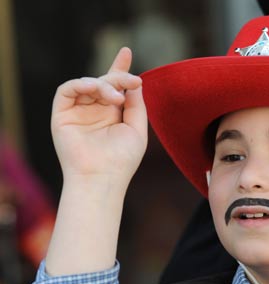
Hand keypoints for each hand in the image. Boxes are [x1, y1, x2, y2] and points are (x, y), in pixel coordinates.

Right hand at [51, 47, 147, 184]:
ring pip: (88, 84)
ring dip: (104, 84)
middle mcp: (95, 111)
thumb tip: (135, 82)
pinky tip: (95, 88)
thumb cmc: (122, 159)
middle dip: (119, 78)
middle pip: (104, 82)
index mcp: (113, 114)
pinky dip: (81, 84)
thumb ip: (136, 104)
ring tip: (116, 97)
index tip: (126, 52)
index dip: (120, 69)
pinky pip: (67, 90)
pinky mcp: (62, 115)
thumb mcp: (137, 128)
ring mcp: (78, 112)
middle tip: (132, 82)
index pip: (115, 87)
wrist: (103, 178)